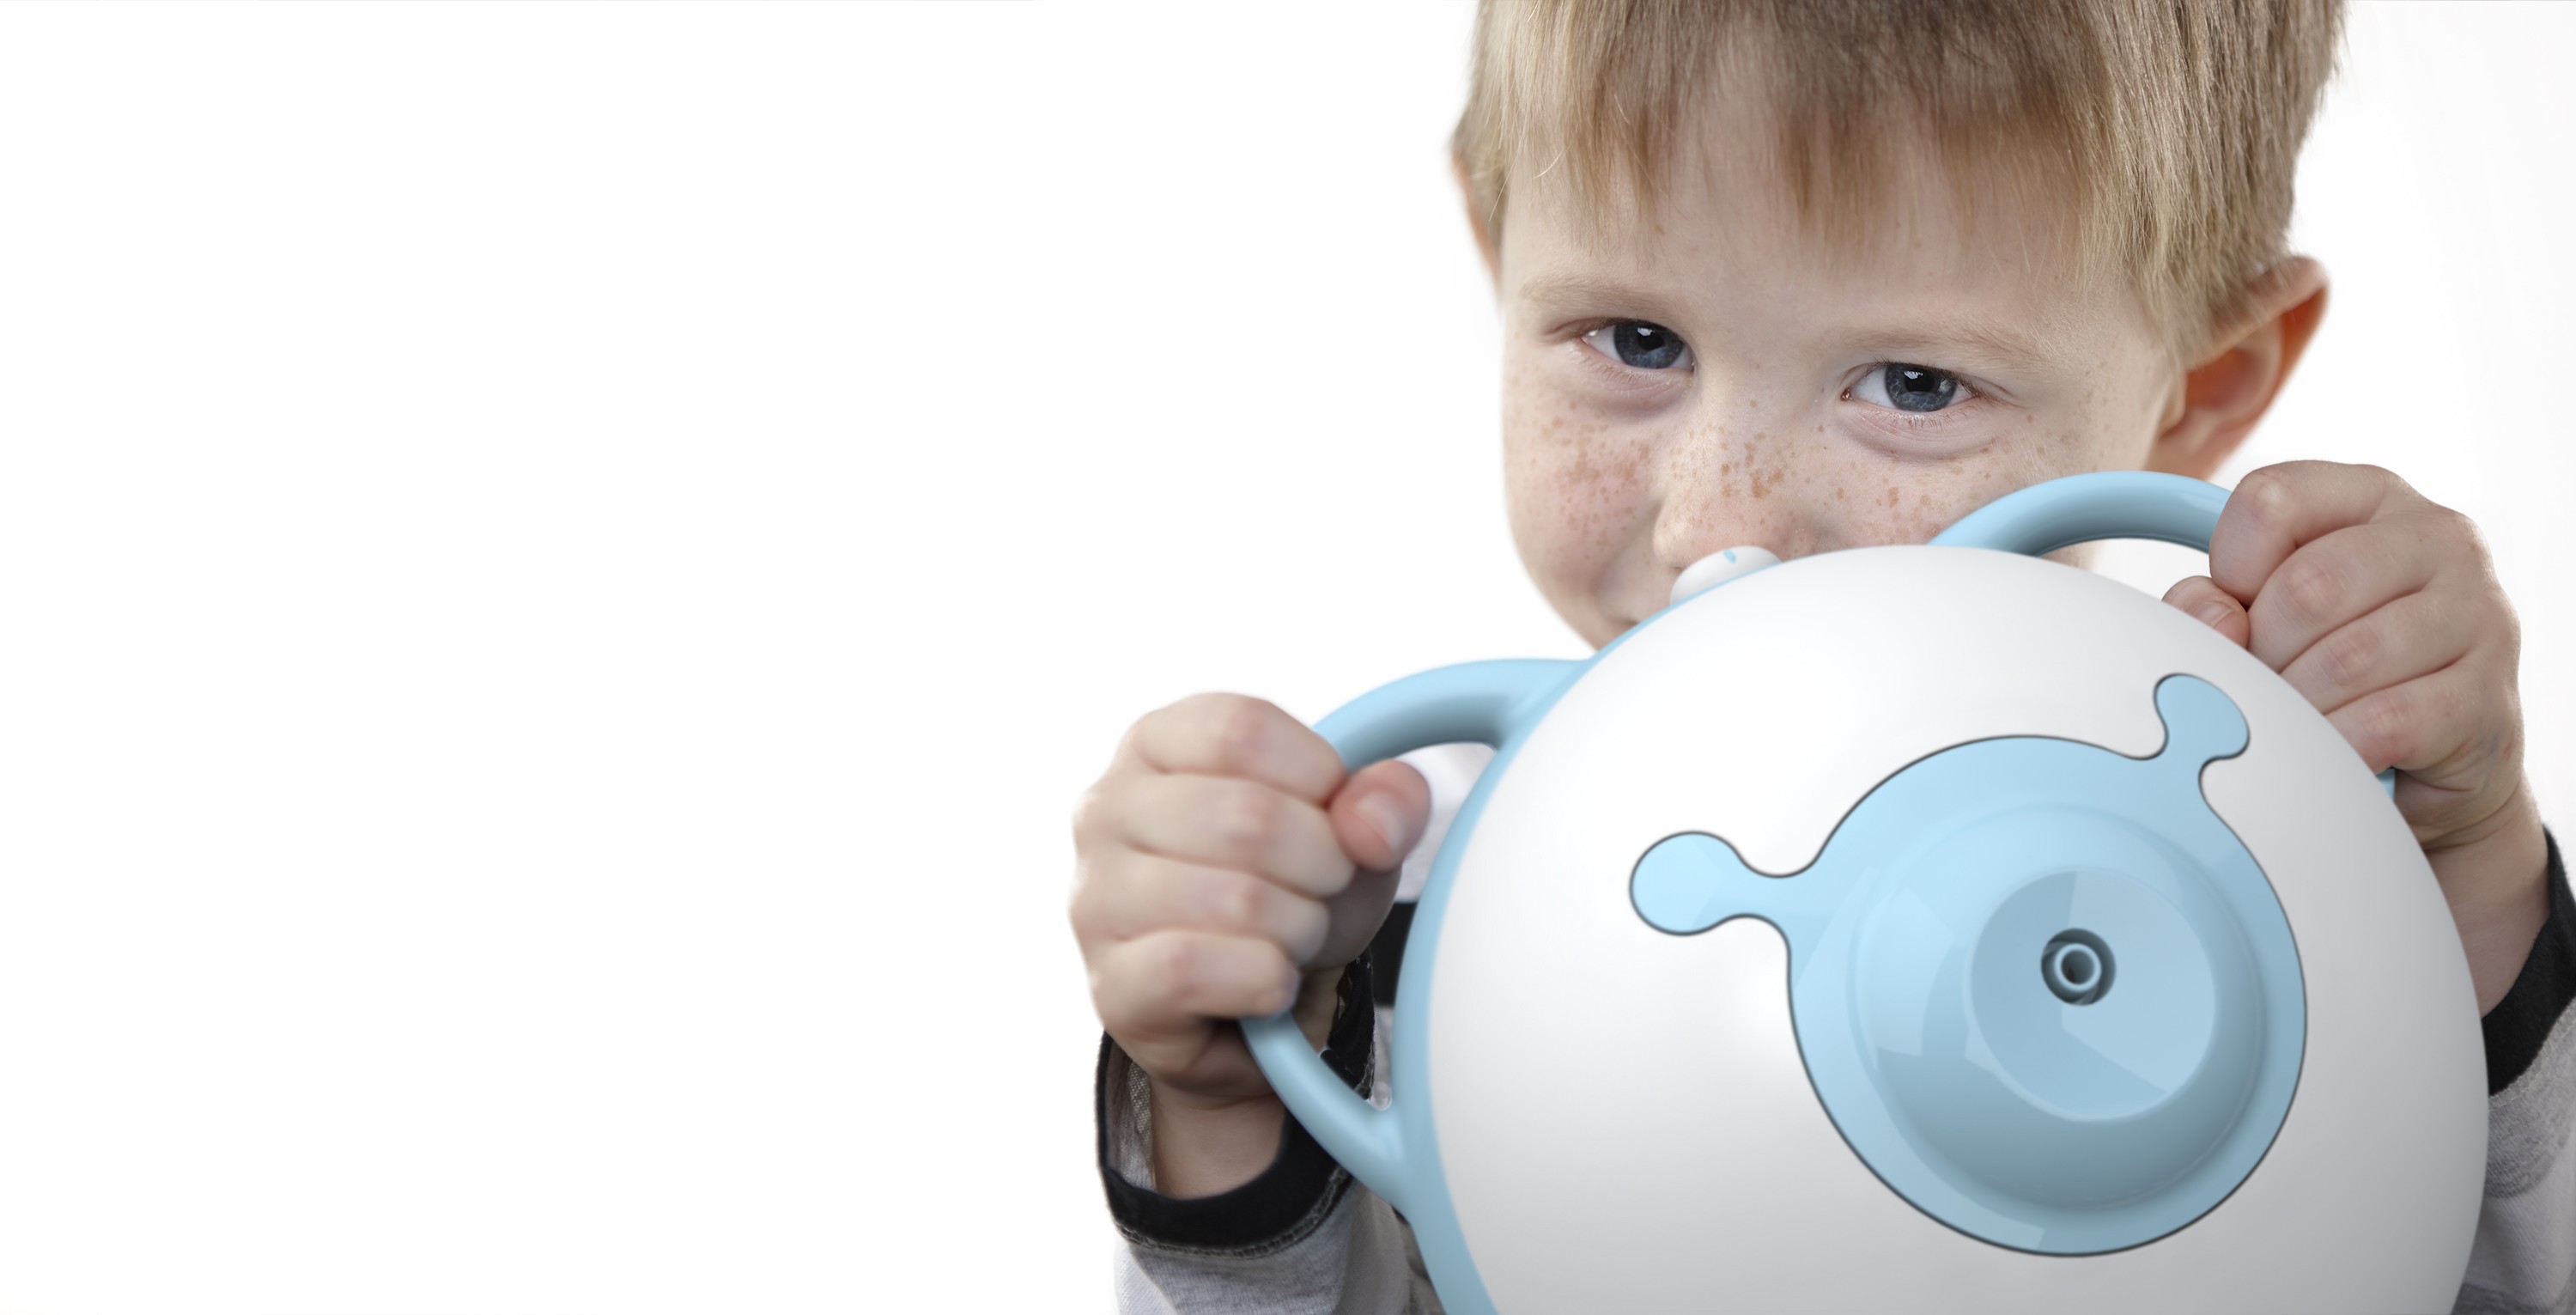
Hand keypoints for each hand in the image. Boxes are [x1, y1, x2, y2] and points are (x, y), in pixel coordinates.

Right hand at [1070, 693, 1428, 1195]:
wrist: (1252, 1003)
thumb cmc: (1287, 889)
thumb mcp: (1353, 830)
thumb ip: (1387, 800)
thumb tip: (1372, 824)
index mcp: (1156, 744)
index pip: (1240, 730)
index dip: (1317, 776)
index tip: (1335, 816)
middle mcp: (1107, 811)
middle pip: (1246, 816)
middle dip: (1322, 864)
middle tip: (1323, 889)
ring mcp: (1097, 900)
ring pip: (1233, 899)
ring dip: (1298, 928)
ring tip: (1293, 937)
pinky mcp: (1110, 985)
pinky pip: (1193, 970)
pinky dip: (1261, 980)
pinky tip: (1269, 983)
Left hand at [2165, 461, 2549, 1010]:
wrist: (2424, 783)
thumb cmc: (2320, 690)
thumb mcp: (2254, 634)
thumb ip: (2210, 612)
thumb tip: (2187, 619)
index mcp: (2364, 501)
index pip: (2268, 501)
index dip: (2233, 569)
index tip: (2241, 609)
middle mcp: (2432, 541)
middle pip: (2303, 590)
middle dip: (2267, 656)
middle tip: (2278, 693)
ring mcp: (2472, 617)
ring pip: (2340, 653)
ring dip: (2304, 708)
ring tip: (2316, 729)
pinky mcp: (2485, 701)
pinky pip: (2386, 720)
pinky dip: (2346, 750)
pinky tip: (2350, 762)